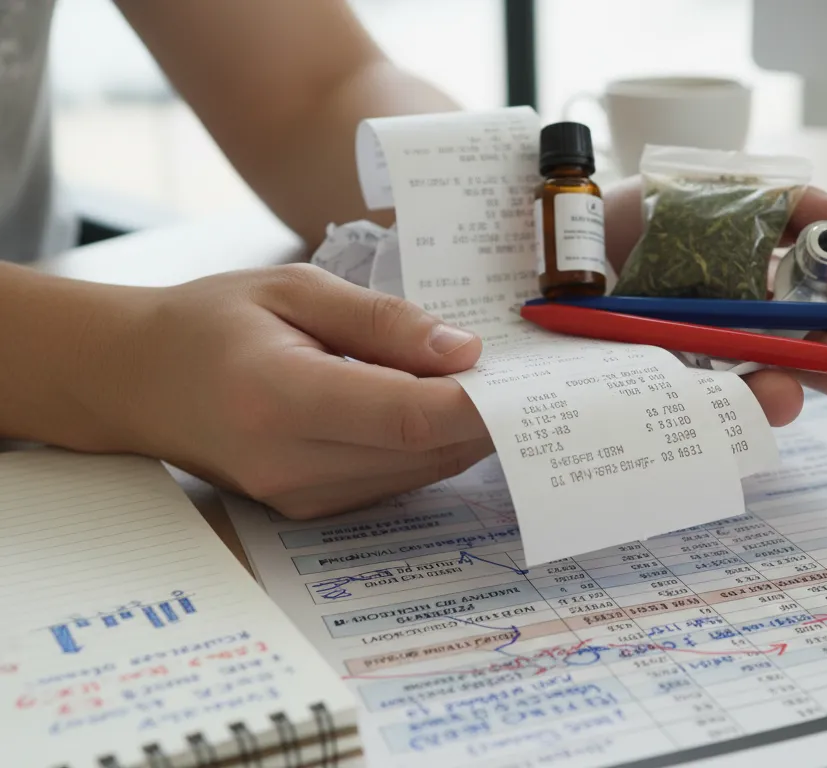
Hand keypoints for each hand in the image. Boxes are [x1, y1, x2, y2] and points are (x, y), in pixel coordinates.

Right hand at [88, 265, 491, 518]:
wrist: (135, 381)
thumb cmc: (212, 321)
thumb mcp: (295, 290)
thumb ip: (383, 321)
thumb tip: (465, 350)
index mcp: (282, 399)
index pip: (408, 417)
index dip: (479, 403)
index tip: (528, 377)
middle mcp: (292, 464)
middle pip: (426, 452)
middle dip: (488, 416)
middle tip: (532, 375)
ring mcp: (300, 497)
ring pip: (420, 472)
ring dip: (464, 434)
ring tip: (494, 385)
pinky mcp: (309, 509)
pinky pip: (395, 481)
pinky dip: (429, 447)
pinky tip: (442, 408)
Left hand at [603, 180, 826, 425]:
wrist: (544, 245)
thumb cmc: (629, 216)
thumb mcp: (712, 190)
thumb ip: (789, 202)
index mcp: (755, 290)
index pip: (817, 312)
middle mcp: (734, 336)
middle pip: (800, 360)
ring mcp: (695, 371)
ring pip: (753, 396)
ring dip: (781, 396)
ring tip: (789, 392)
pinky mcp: (652, 401)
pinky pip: (696, 420)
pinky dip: (717, 414)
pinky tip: (724, 400)